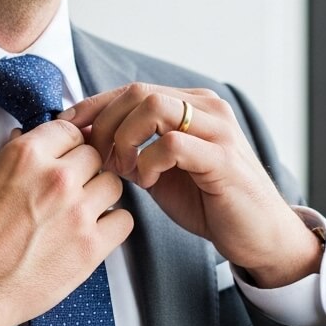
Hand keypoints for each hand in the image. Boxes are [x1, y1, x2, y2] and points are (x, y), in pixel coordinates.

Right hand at [0, 120, 133, 325]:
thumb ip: (11, 158)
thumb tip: (25, 139)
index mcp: (26, 156)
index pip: (70, 130)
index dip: (68, 145)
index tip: (66, 157)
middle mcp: (56, 179)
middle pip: (94, 156)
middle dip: (83, 170)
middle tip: (68, 190)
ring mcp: (77, 212)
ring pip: (113, 185)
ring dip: (99, 195)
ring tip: (80, 212)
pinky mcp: (91, 246)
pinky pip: (123, 220)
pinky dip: (112, 225)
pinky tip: (92, 233)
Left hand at [62, 83, 318, 287]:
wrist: (259, 235)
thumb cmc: (209, 203)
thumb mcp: (161, 170)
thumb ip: (132, 150)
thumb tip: (86, 139)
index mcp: (190, 104)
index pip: (130, 90)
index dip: (92, 106)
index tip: (66, 129)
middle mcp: (206, 107)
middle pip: (137, 91)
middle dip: (104, 124)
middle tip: (97, 159)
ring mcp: (217, 129)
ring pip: (153, 107)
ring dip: (125, 138)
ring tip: (124, 169)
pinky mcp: (222, 158)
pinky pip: (172, 144)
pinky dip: (148, 162)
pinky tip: (148, 182)